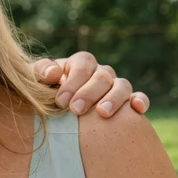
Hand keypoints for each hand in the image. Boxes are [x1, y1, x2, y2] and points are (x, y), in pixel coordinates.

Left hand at [34, 52, 148, 116]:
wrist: (60, 112)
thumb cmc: (46, 95)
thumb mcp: (37, 82)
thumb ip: (41, 72)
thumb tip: (53, 74)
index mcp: (82, 64)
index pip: (83, 64)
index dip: (73, 81)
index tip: (61, 101)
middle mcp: (102, 73)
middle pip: (102, 76)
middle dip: (89, 93)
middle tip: (76, 110)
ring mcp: (116, 86)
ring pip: (123, 86)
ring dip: (114, 98)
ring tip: (103, 114)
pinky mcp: (128, 102)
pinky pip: (139, 98)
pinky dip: (140, 101)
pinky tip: (137, 110)